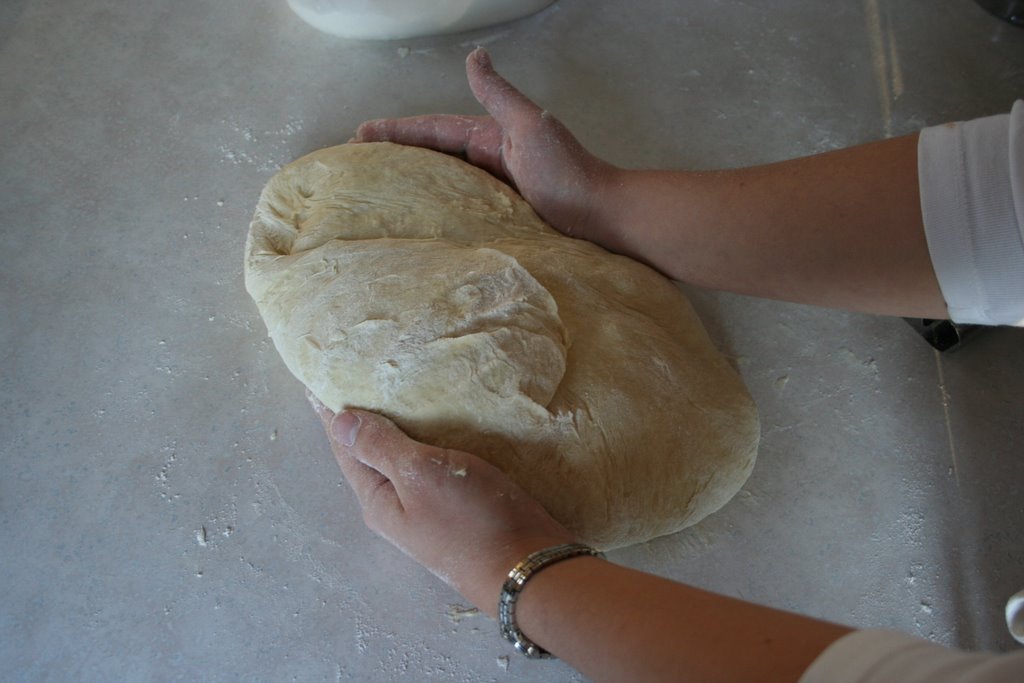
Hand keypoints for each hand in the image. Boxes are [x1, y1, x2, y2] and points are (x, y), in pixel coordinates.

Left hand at [308, 392, 573, 615]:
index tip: (317, 378)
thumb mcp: (420, 474)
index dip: (332, 413)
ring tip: (395, 391)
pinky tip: (440, 424)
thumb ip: (380, 446)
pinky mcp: (458, 505)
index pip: (345, 447)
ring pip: (403, 459)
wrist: (527, 566)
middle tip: (356, 375)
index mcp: (377, 499)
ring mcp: (428, 508)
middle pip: (370, 454)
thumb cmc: (470, 520)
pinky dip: (429, 440)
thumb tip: (338, 420)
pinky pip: (433, 465)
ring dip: (398, 428)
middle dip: (362, 418)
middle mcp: (396, 506)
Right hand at [355, 48, 619, 243]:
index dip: (395, 131)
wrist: (600, 215)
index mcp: (488, 138)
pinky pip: (457, 211)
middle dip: (394, 157)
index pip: (431, 130)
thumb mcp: (529, 124)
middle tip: (355, 167)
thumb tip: (476, 55)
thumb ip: (499, 94)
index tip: (359, 135)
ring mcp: (492, 191)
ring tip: (374, 196)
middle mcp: (487, 162)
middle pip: (431, 156)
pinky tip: (418, 224)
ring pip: (441, 184)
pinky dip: (434, 212)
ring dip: (409, 185)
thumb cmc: (567, 171)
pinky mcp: (499, 218)